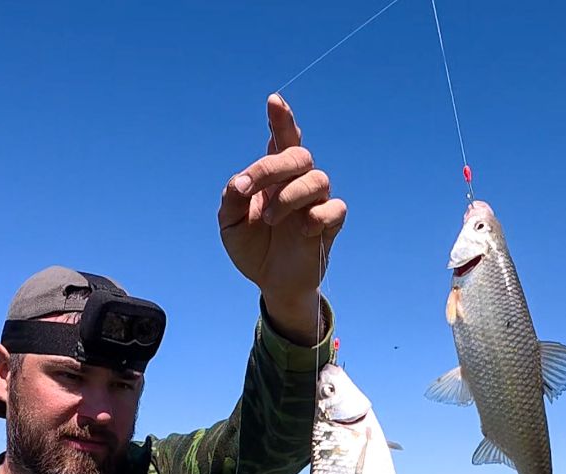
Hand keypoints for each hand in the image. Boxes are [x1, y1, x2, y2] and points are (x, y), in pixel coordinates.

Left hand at [219, 93, 346, 343]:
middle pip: (298, 154)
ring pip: (317, 178)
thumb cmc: (252, 245)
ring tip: (271, 220)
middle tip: (248, 188)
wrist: (271, 281)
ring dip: (289, 196)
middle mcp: (297, 181)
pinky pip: (335, 208)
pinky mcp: (329, 225)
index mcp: (273, 175)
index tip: (274, 100)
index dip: (281, 119)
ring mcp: (315, 201)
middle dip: (272, 167)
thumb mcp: (230, 223)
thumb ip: (232, 199)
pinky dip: (318, 215)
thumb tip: (241, 183)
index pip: (282, 139)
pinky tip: (304, 230)